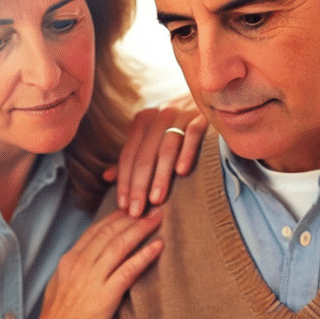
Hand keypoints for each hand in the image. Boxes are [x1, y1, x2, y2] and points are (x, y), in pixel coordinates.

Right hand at [30, 209, 162, 318]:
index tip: (132, 209)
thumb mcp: (59, 285)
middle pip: (110, 232)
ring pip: (120, 245)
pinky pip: (129, 270)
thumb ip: (74, 269)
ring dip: (142, 229)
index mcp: (69, 260)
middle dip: (133, 217)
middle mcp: (80, 264)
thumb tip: (89, 258)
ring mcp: (92, 279)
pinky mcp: (105, 296)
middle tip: (152, 207)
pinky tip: (158, 246)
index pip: (96, 230)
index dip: (116, 217)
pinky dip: (145, 255)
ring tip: (158, 218)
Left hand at [105, 94, 207, 216]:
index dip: (124, 182)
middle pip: (144, 154)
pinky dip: (186, 153)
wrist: (213, 107)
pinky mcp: (203, 117)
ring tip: (156, 200)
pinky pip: (193, 134)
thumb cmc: (179, 133)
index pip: (128, 155)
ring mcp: (182, 114)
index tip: (124, 206)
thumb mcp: (152, 143)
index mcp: (143, 120)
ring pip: (166, 148)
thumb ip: (132, 160)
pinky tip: (182, 173)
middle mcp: (160, 115)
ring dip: (160, 175)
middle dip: (138, 185)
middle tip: (137, 211)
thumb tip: (106, 177)